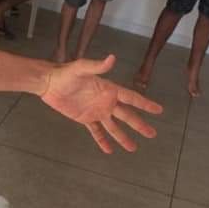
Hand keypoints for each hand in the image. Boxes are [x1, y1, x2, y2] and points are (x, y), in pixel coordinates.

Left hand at [40, 54, 162, 153]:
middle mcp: (106, 101)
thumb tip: (112, 57)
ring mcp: (96, 111)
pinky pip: (96, 132)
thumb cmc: (66, 73)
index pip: (131, 98)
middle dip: (140, 125)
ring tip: (133, 148)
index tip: (159, 110)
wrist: (49, 84)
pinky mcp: (85, 119)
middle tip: (152, 134)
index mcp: (109, 89)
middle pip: (127, 116)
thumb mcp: (82, 68)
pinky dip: (103, 141)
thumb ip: (97, 66)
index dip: (145, 104)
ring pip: (113, 127)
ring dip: (123, 137)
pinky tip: (109, 150)